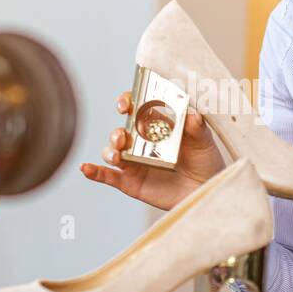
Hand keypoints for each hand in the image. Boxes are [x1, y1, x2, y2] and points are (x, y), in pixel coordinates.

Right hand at [80, 90, 227, 210]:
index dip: (125, 102)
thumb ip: (197, 127)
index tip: (124, 104)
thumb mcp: (205, 141)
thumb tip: (192, 114)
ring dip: (110, 150)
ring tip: (118, 153)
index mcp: (155, 124)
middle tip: (123, 135)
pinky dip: (94, 172)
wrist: (207, 189)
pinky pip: (108, 176)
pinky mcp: (130, 181)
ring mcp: (134, 161)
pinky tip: (86, 168)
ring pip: (112, 152)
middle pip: (120, 130)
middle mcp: (140, 140)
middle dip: (117, 131)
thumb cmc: (205, 161)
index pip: (134, 107)